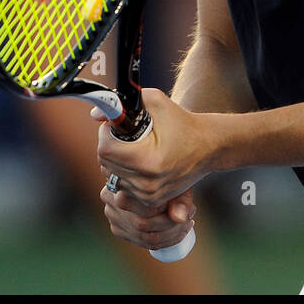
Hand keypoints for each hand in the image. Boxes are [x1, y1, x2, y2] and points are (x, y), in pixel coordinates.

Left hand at [93, 88, 215, 208]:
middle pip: (106, 164)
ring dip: (116, 161)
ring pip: (112, 176)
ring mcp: (148, 195)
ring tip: (134, 148)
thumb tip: (95, 114)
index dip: (105, 134)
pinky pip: (123, 186)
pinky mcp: (151, 201)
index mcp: (147, 160)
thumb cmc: (182, 122)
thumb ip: (124, 103)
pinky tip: (139, 161)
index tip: (116, 126)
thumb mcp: (155, 102)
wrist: (207, 147)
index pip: (105, 150)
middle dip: (110, 146)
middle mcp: (147, 183)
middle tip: (125, 135)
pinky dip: (125, 173)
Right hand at [99, 180, 195, 254]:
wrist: (152, 168)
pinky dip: (163, 242)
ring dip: (170, 235)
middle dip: (171, 226)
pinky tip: (178, 233)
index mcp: (120, 180)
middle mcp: (110, 198)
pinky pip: (141, 241)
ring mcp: (112, 215)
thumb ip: (180, 198)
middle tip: (190, 216)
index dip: (168, 211)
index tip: (189, 207)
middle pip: (142, 224)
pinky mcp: (117, 227)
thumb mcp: (176, 179)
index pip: (145, 207)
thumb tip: (180, 218)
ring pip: (142, 236)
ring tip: (187, 223)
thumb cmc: (166, 171)